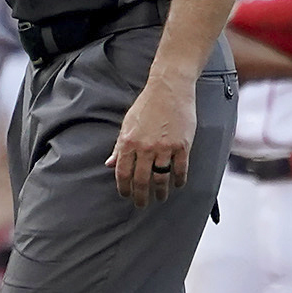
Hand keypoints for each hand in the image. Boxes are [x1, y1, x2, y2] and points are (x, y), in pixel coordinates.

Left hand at [109, 76, 196, 207]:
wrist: (169, 88)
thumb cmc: (147, 105)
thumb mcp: (127, 124)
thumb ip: (119, 146)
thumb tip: (109, 164)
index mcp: (129, 142)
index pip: (123, 173)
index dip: (124, 188)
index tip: (126, 195)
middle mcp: (145, 147)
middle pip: (141, 180)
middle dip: (140, 196)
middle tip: (141, 204)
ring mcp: (164, 147)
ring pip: (161, 178)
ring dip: (160, 191)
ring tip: (160, 197)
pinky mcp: (182, 145)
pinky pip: (180, 169)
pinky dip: (179, 180)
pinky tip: (177, 184)